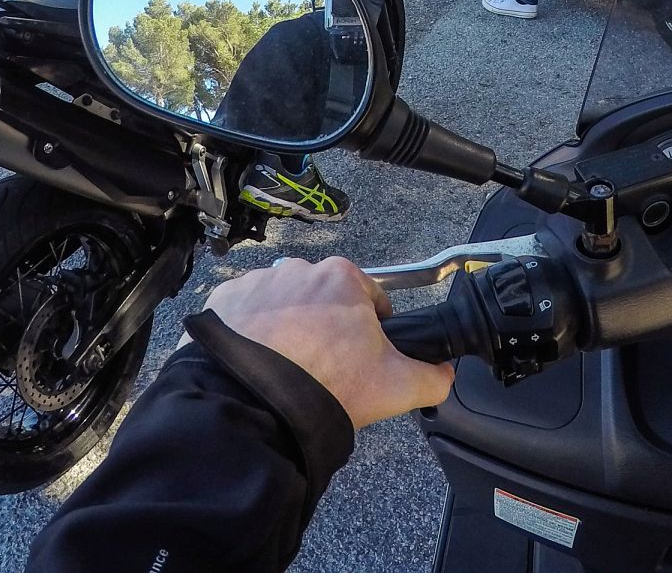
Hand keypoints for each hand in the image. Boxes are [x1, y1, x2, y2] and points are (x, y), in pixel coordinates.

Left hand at [184, 256, 453, 429]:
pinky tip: (257, 362)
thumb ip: (433, 377)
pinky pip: (245, 312)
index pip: (369, 300)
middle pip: (324, 299)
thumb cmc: (326, 385)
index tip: (361, 359)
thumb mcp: (396, 387)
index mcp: (345, 277)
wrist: (255, 403)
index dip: (371, 332)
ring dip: (287, 327)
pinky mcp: (225, 300)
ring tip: (286, 368)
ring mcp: (259, 282)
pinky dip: (251, 333)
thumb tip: (446, 374)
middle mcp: (301, 268)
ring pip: (284, 304)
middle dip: (326, 328)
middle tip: (323, 369)